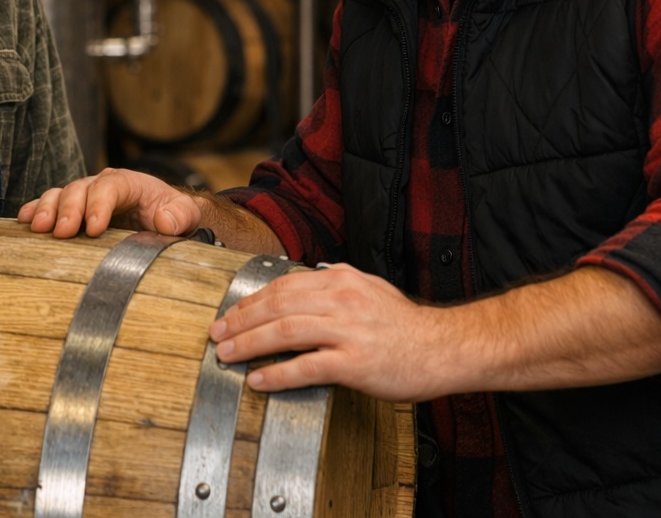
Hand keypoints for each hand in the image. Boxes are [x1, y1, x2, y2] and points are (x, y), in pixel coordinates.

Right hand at [17, 167, 202, 237]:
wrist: (165, 218)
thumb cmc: (173, 216)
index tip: (94, 229)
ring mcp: (85, 197)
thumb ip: (180, 215)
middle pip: (80, 189)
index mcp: (129, 183)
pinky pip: (50, 205)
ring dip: (47, 209)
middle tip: (62, 232)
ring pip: (61, 194)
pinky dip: (35, 210)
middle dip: (69, 209)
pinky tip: (23, 221)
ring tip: (38, 227)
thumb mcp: (186, 215)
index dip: (99, 205)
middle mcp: (102, 185)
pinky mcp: (73, 210)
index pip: (110, 187)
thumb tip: (164, 221)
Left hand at [211, 264, 446, 400]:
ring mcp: (347, 331)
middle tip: (217, 335)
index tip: (230, 315)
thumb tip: (305, 282)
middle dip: (240, 321)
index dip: (250, 301)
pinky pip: (306, 367)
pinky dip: (277, 374)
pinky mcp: (354, 363)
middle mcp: (340, 300)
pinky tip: (259, 380)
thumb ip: (336, 285)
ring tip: (227, 355)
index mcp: (340, 280)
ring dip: (249, 344)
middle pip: (276, 306)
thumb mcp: (369, 289)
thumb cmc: (405, 324)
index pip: (282, 286)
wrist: (444, 348)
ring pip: (284, 333)